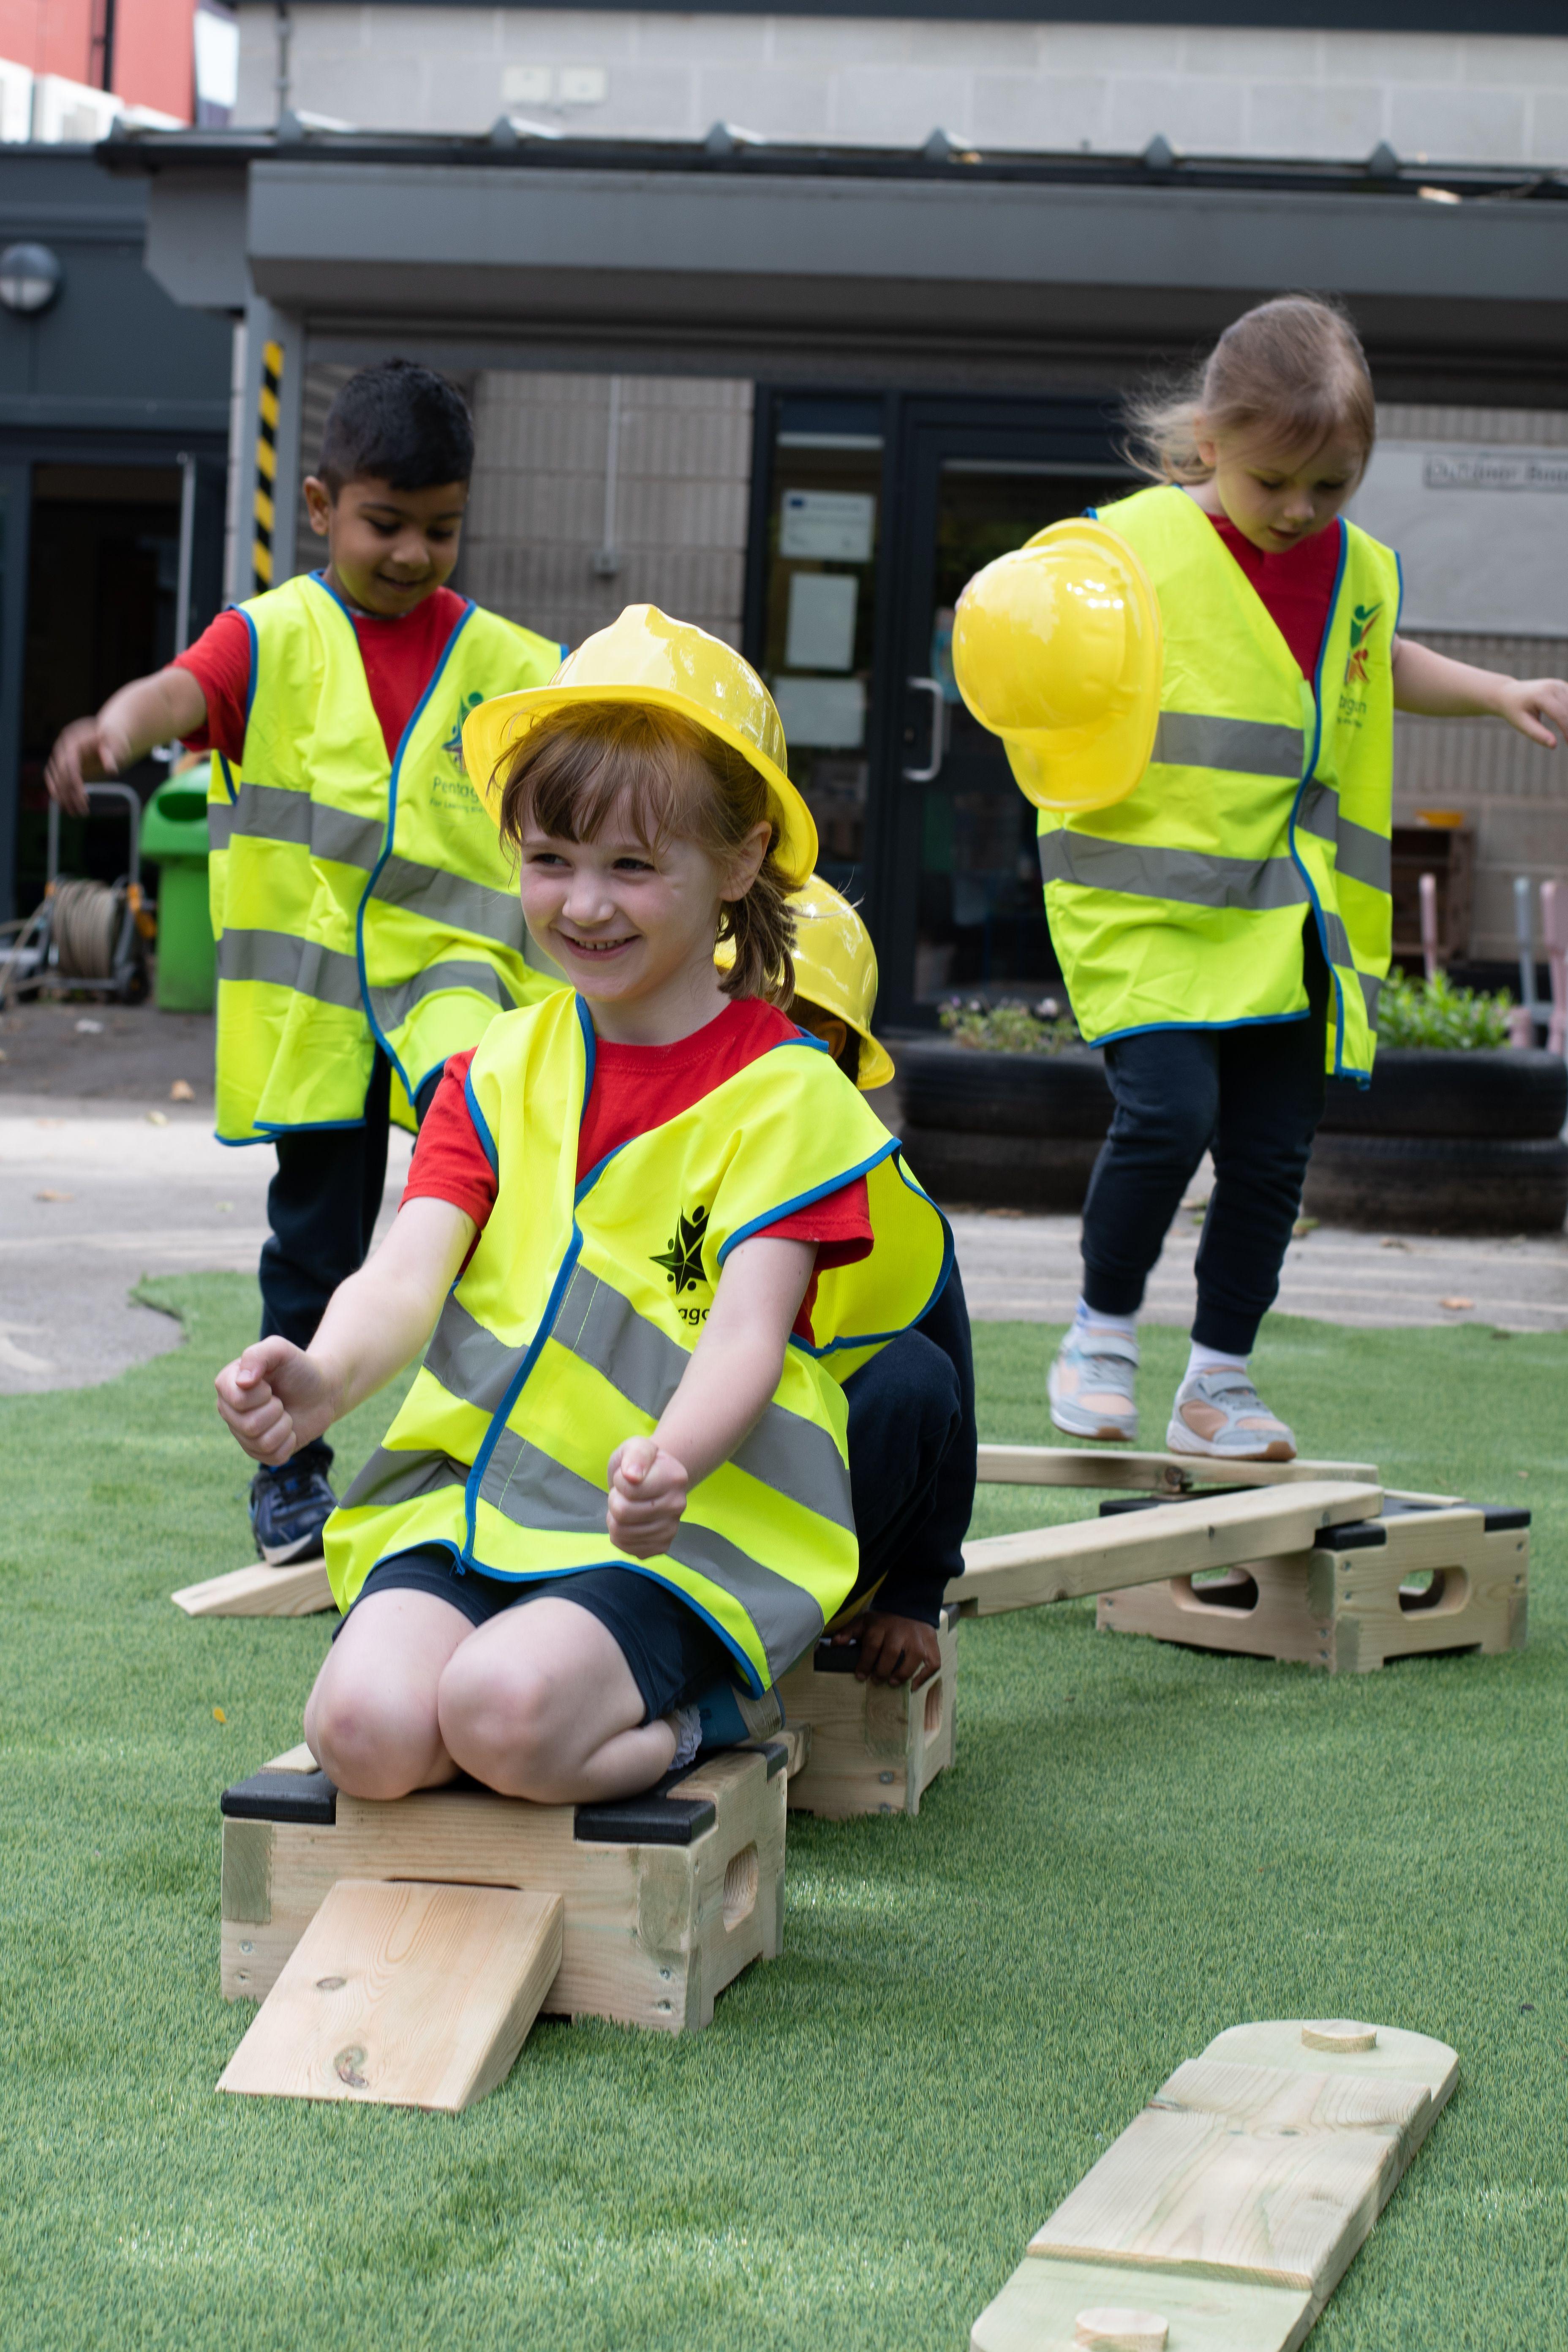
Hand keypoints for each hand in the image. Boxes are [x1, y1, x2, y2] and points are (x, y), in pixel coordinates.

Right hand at [44, 715, 133, 815]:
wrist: (108, 734)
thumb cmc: (113, 738)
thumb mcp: (116, 744)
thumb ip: (111, 756)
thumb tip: (112, 771)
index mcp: (73, 741)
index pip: (69, 762)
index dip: (73, 778)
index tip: (81, 794)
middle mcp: (63, 748)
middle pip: (61, 773)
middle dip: (69, 792)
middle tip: (81, 810)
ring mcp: (62, 757)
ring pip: (57, 780)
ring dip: (64, 797)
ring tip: (76, 813)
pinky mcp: (65, 766)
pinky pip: (59, 781)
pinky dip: (63, 794)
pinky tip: (69, 807)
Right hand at [215, 1337, 336, 1463]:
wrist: (322, 1390)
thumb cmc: (298, 1368)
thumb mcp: (280, 1350)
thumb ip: (257, 1355)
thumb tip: (242, 1382)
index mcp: (227, 1385)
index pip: (237, 1400)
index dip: (261, 1394)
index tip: (270, 1385)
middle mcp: (229, 1411)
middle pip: (249, 1425)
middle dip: (275, 1410)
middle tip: (280, 1400)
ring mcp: (243, 1434)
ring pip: (261, 1443)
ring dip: (284, 1426)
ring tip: (285, 1413)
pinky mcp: (261, 1452)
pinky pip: (273, 1457)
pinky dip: (289, 1442)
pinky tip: (289, 1429)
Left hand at [606, 1435, 688, 1558]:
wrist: (652, 1482)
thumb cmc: (640, 1463)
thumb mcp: (636, 1447)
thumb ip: (635, 1455)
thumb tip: (632, 1475)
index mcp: (675, 1478)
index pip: (629, 1488)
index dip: (620, 1480)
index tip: (627, 1475)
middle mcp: (678, 1506)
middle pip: (623, 1512)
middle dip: (614, 1500)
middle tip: (624, 1494)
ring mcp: (671, 1529)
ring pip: (621, 1532)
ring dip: (615, 1518)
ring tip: (627, 1506)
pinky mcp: (661, 1547)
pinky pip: (626, 1547)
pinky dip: (619, 1535)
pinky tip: (630, 1523)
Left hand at [831, 1611, 940, 1687]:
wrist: (911, 1607)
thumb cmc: (884, 1621)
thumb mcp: (865, 1622)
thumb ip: (849, 1632)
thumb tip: (834, 1644)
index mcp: (882, 1626)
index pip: (872, 1646)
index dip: (865, 1663)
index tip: (860, 1676)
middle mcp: (901, 1631)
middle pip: (892, 1653)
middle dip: (882, 1671)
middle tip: (876, 1680)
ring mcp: (918, 1638)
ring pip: (913, 1658)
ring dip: (902, 1674)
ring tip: (892, 1682)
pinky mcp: (931, 1645)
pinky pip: (932, 1663)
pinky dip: (924, 1676)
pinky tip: (913, 1685)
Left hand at [1495, 676, 1567, 749]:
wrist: (1509, 693)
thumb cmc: (1514, 710)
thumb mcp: (1522, 724)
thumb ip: (1537, 734)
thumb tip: (1554, 745)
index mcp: (1542, 695)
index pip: (1561, 715)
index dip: (1567, 730)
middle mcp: (1553, 687)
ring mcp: (1559, 685)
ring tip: (1567, 735)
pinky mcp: (1563, 686)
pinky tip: (1567, 723)